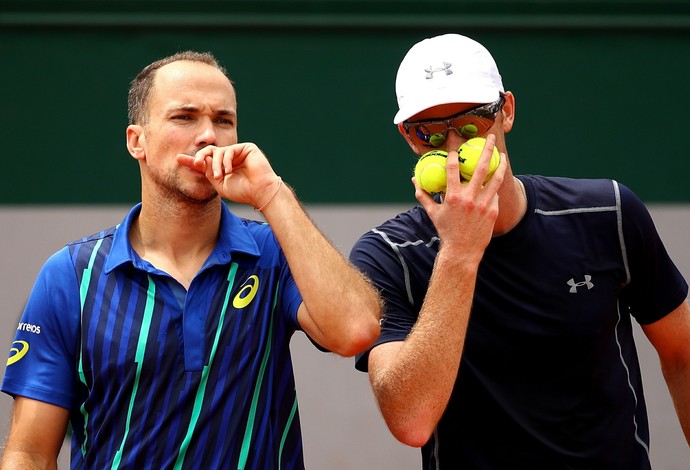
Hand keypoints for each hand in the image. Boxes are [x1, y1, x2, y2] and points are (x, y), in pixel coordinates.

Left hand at [176, 143, 281, 208]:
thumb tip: (197, 161)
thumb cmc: (242, 191)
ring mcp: (238, 152)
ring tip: (220, 175)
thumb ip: (208, 172)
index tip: (178, 159)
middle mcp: (230, 159)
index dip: (192, 160)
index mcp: (223, 167)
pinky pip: (229, 150)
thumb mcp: (219, 183)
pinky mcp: (247, 148)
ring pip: (218, 151)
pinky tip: (229, 170)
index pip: (206, 161)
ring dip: (216, 164)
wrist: (260, 192)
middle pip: (209, 151)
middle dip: (200, 156)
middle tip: (196, 163)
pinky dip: (226, 160)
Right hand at [413, 134, 505, 264]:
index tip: (456, 138)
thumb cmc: (445, 231)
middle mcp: (469, 198)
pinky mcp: (493, 211)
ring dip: (500, 164)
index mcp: (453, 196)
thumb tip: (414, 180)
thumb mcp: (432, 213)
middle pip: (481, 167)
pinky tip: (496, 181)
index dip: (454, 150)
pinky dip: (495, 186)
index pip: (453, 167)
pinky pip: (495, 194)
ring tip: (503, 155)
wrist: (462, 251)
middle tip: (490, 137)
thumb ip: (423, 194)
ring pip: (495, 179)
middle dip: (486, 149)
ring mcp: (483, 204)